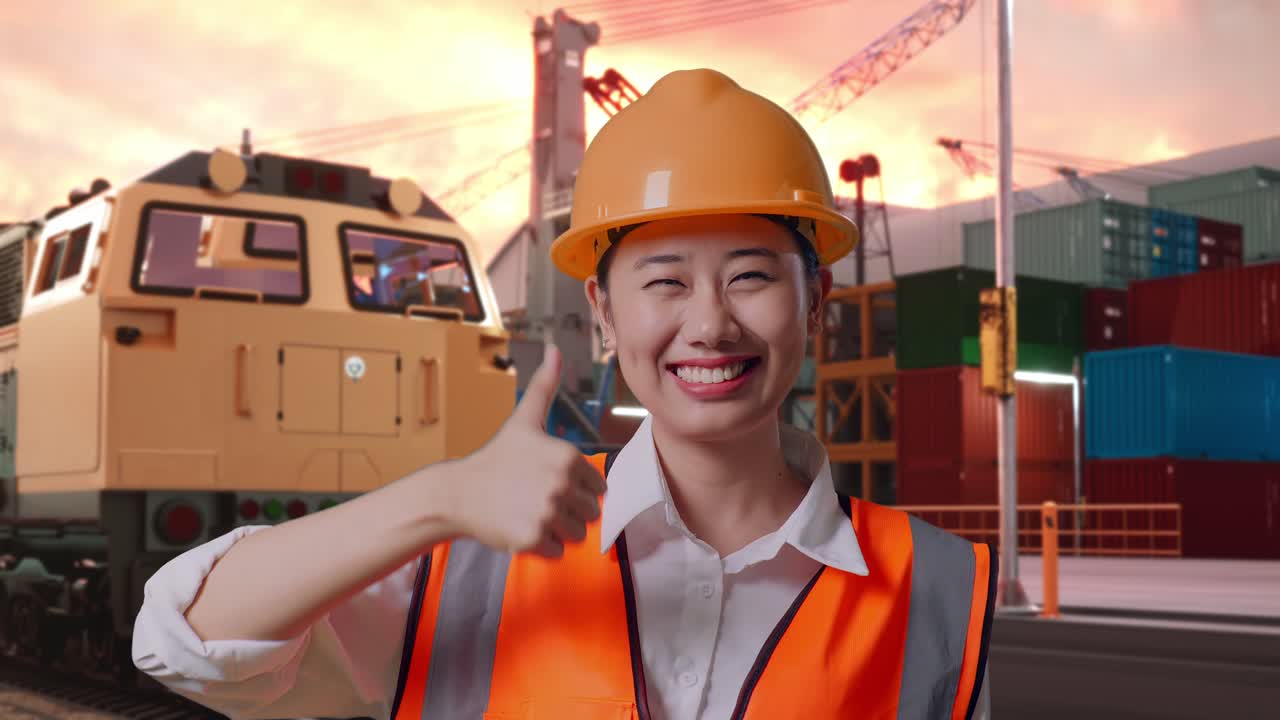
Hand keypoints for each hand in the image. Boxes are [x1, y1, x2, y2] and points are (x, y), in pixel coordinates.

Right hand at [447, 344, 606, 557]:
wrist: (457, 493)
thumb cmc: (497, 457)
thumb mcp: (524, 420)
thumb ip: (546, 386)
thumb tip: (555, 349)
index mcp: (568, 457)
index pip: (598, 489)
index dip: (576, 489)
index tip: (548, 482)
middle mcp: (561, 483)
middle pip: (590, 514)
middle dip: (568, 511)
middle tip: (536, 499)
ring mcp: (547, 512)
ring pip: (577, 535)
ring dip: (557, 530)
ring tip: (528, 512)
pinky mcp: (533, 538)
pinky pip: (558, 552)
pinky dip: (542, 547)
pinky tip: (520, 527)